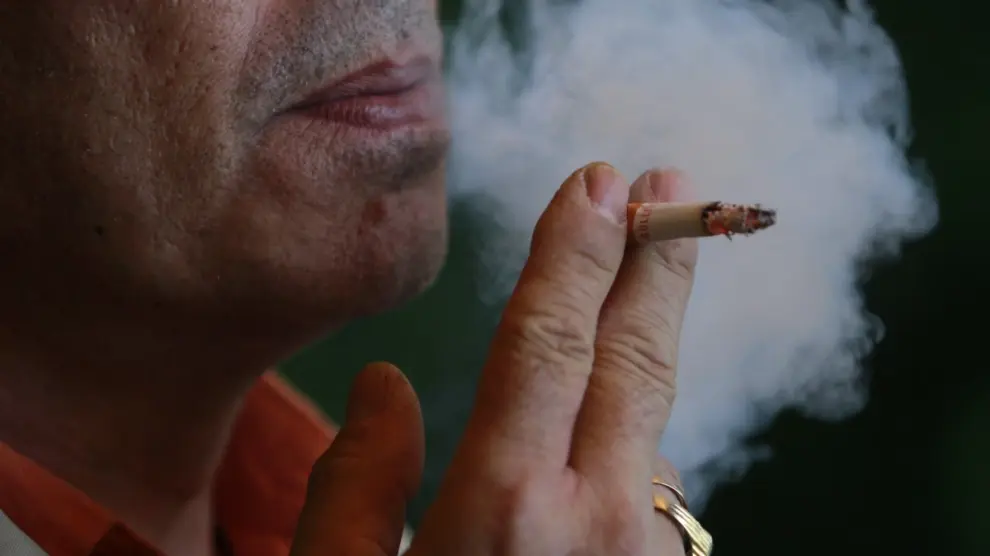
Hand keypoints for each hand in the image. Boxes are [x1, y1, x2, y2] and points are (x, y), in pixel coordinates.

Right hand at [289, 163, 697, 554]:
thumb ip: (354, 486)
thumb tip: (382, 388)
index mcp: (505, 511)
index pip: (547, 343)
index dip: (573, 252)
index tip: (596, 182)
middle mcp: (599, 521)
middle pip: (635, 359)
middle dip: (655, 260)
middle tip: (666, 187)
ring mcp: (648, 550)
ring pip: (645, 421)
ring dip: (629, 358)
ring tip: (621, 310)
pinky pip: (647, 484)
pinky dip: (621, 448)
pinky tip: (585, 470)